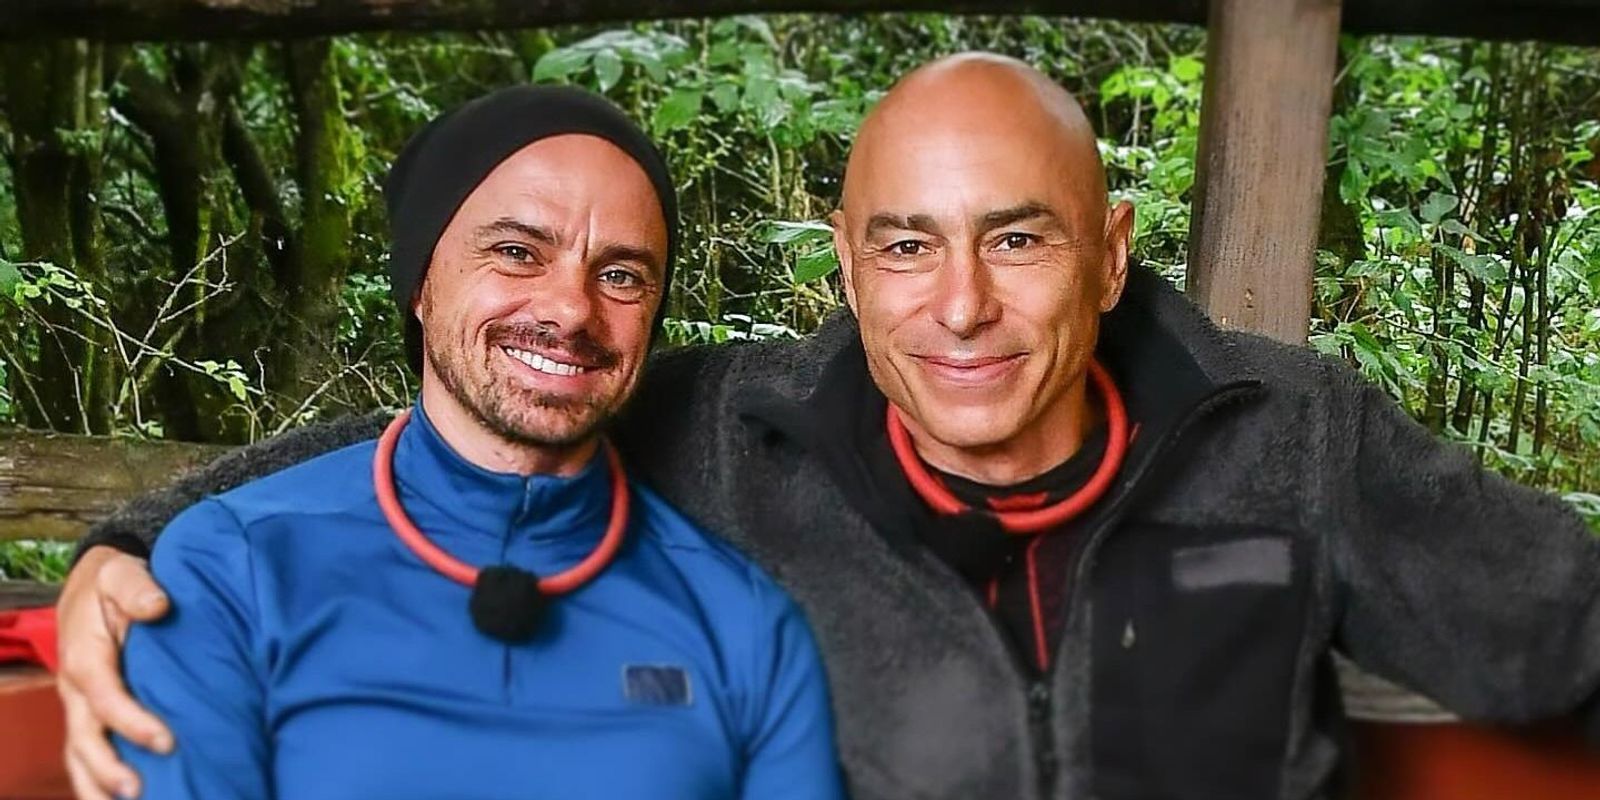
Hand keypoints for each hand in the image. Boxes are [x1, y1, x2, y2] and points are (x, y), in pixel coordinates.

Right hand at [55, 546, 172, 798]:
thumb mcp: (121, 573)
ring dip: (97, 787)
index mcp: (85, 659)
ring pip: (80, 756)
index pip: (105, 698)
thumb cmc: (113, 581)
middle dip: (109, 770)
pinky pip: (88, 754)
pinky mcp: (90, 715)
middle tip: (141, 793)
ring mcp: (80, 707)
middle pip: (85, 739)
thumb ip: (137, 587)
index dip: (132, 722)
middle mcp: (77, 691)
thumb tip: (158, 606)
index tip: (167, 741)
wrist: (94, 586)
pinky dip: (99, 782)